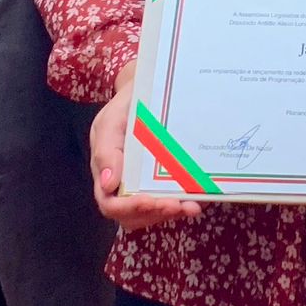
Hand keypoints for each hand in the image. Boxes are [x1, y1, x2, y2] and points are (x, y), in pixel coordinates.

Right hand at [91, 60, 202, 230]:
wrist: (148, 90)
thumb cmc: (125, 105)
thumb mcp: (110, 120)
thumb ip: (106, 149)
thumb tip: (109, 184)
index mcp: (107, 172)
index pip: (110, 203)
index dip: (129, 208)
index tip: (149, 201)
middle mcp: (124, 183)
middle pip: (133, 215)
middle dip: (155, 214)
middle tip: (177, 206)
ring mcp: (144, 183)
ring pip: (152, 213)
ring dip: (171, 213)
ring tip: (191, 207)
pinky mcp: (164, 179)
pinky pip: (171, 198)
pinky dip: (183, 202)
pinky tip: (198, 198)